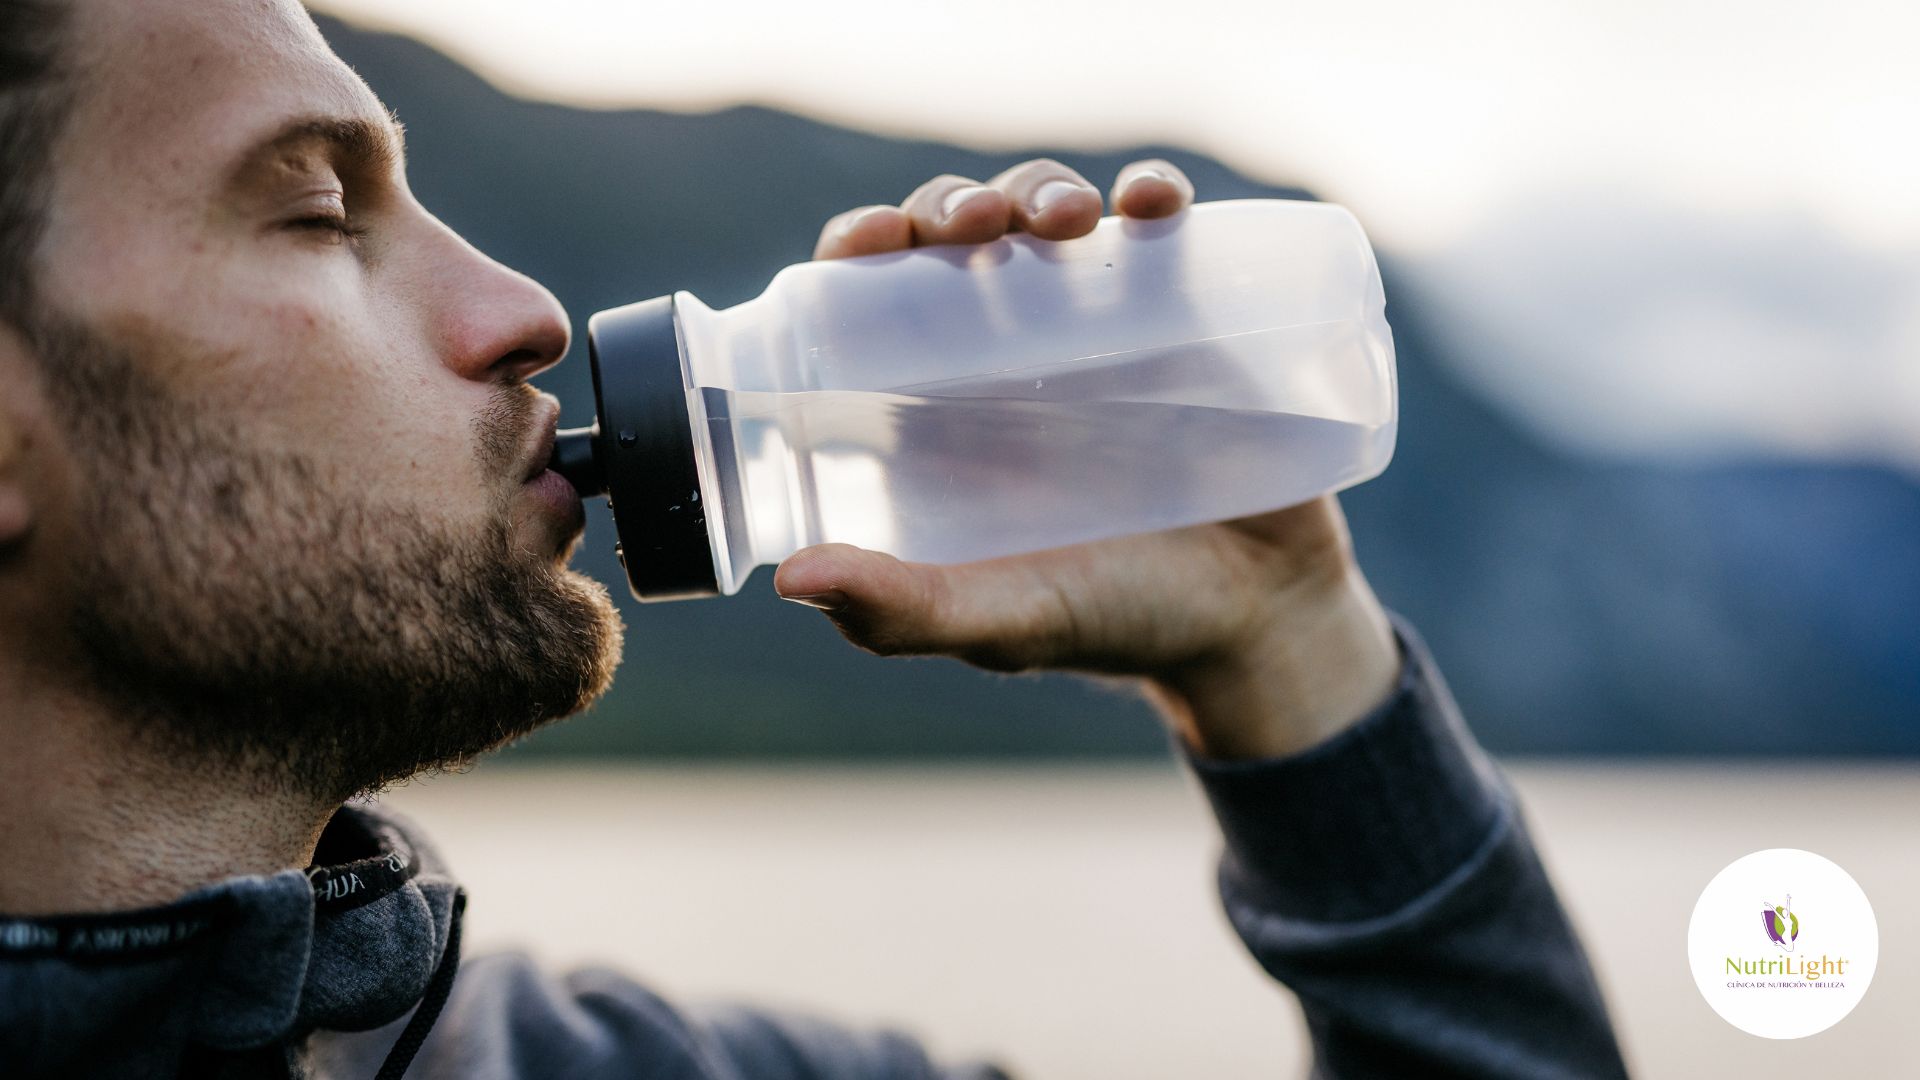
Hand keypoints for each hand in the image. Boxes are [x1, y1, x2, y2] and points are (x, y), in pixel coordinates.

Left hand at [782, 159, 1400, 759]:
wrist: (1262, 621)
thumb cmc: (1114, 623)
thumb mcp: (1004, 623)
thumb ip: (904, 612)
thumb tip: (792, 576)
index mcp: (938, 407)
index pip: (874, 297)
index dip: (862, 249)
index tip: (872, 239)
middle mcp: (1008, 352)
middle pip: (958, 236)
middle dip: (954, 205)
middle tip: (978, 226)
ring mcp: (1099, 325)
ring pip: (1050, 215)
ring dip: (1044, 190)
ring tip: (1069, 219)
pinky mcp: (1187, 311)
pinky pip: (1161, 228)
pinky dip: (1153, 193)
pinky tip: (1154, 202)